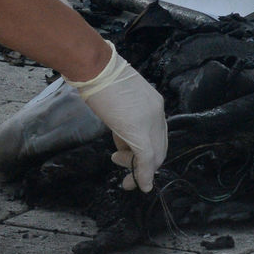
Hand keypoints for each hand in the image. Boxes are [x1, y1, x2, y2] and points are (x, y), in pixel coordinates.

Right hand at [64, 41, 167, 191]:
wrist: (94, 68)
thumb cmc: (99, 76)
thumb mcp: (117, 97)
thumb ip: (125, 115)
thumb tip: (120, 132)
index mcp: (154, 102)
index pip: (156, 133)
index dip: (144, 148)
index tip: (127, 154)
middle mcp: (158, 112)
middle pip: (159, 146)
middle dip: (144, 164)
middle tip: (127, 171)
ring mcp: (150, 122)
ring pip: (153, 155)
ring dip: (136, 167)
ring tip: (116, 161)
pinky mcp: (140, 132)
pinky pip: (146, 160)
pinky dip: (143, 175)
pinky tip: (138, 185)